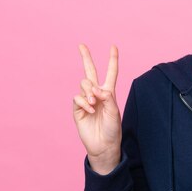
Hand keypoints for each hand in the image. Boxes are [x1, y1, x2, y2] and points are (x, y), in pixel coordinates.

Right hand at [72, 44, 121, 174]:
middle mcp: (96, 94)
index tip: (113, 46)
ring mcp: (85, 100)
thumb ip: (106, 97)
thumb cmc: (113, 129)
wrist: (104, 145)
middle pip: (90, 72)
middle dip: (86, 58)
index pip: (110, 73)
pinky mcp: (77, 109)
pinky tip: (90, 110)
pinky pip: (77, 97)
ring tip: (94, 103)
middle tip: (81, 45)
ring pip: (84, 84)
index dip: (112, 60)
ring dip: (89, 91)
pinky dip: (84, 102)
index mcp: (109, 93)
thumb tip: (95, 88)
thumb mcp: (114, 111)